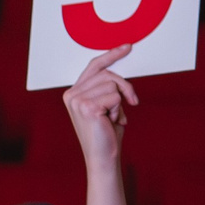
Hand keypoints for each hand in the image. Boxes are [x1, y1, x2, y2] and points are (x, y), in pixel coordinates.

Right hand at [61, 45, 136, 170]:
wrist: (103, 157)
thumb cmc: (106, 134)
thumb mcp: (106, 106)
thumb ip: (107, 89)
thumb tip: (119, 73)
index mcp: (73, 93)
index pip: (94, 66)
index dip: (111, 55)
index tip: (127, 47)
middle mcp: (72, 95)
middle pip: (107, 73)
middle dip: (124, 87)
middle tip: (132, 102)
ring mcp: (77, 100)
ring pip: (112, 84)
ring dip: (121, 102)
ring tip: (115, 117)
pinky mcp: (87, 107)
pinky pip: (115, 96)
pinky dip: (119, 109)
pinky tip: (113, 121)